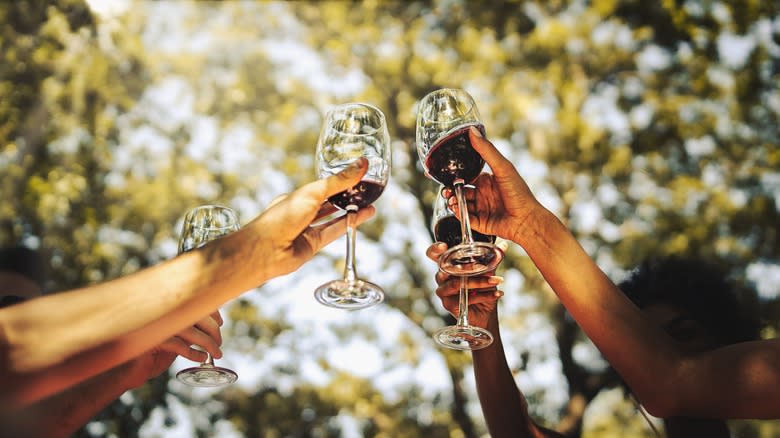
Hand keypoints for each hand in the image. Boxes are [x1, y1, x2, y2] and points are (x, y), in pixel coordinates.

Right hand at [122, 311, 223, 388]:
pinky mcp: (149, 341)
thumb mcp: (175, 339)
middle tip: (219, 344)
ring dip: (206, 342)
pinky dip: (192, 352)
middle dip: (212, 329)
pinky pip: (177, 345)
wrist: (128, 372)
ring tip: (216, 354)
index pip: (194, 300)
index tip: (220, 323)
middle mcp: (159, 313)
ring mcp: (153, 326)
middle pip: (194, 313)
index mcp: (165, 309)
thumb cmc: (154, 355)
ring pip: (188, 329)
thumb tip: (215, 325)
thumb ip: (190, 330)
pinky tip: (200, 359)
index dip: (210, 310)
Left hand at [243, 158, 375, 279]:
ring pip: (334, 218)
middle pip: (330, 202)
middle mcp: (302, 211)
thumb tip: (361, 164)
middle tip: (367, 191)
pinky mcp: (313, 245)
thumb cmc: (282, 217)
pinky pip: (334, 232)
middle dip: (348, 197)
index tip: (358, 175)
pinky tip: (362, 216)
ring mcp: (307, 229)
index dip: (341, 181)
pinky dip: (349, 225)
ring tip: (371, 204)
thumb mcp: (313, 193)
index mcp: (298, 196)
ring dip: (352, 212)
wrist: (265, 250)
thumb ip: (339, 182)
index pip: (323, 186)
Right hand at [426, 242, 503, 328]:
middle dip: (469, 268)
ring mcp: (443, 290)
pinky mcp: (447, 303)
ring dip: (479, 282)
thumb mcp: (488, 272)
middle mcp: (441, 276)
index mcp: (447, 265)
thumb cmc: (482, 290)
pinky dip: (483, 295)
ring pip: (457, 283)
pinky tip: (496, 293)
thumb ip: (492, 259)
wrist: (485, 313)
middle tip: (485, 268)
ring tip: (496, 281)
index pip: (434, 254)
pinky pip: (464, 297)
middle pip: (448, 268)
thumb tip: (503, 245)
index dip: (435, 249)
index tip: (443, 246)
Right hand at [443, 126, 543, 244]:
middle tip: (446, 191)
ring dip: (454, 202)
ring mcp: (482, 208)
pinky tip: (458, 210)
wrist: (527, 220)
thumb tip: (471, 130)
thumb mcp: (502, 167)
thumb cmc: (519, 192)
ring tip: (452, 200)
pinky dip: (459, 214)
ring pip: (461, 204)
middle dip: (451, 190)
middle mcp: (483, 194)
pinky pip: (465, 218)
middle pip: (460, 190)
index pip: (466, 175)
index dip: (454, 175)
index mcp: (487, 180)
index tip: (443, 174)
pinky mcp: (481, 223)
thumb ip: (486, 150)